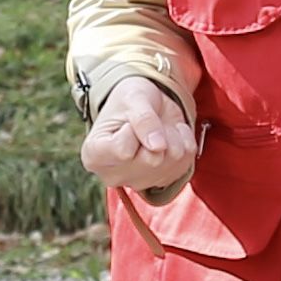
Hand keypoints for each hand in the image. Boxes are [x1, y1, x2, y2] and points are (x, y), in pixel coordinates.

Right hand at [81, 76, 200, 197]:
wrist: (145, 104)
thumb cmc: (130, 100)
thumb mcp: (133, 98)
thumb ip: (143, 120)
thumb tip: (159, 147)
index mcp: (94, 155)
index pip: (123, 151)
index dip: (133, 129)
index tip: (126, 121)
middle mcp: (113, 175)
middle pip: (151, 160)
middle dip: (158, 132)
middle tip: (147, 121)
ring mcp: (138, 182)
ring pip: (172, 161)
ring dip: (172, 136)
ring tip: (158, 127)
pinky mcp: (163, 181)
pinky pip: (186, 162)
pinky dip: (183, 142)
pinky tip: (169, 135)